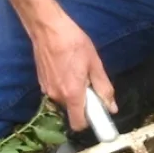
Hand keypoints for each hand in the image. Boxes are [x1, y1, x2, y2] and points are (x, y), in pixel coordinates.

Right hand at [32, 11, 117, 131]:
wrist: (47, 28)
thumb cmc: (73, 42)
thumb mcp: (95, 63)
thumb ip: (104, 88)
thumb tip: (111, 107)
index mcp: (72, 94)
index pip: (78, 124)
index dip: (90, 122)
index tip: (98, 113)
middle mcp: (57, 96)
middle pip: (73, 111)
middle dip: (83, 102)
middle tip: (89, 82)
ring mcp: (46, 89)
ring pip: (64, 100)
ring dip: (73, 92)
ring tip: (77, 70)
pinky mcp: (41, 82)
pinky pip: (56, 91)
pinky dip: (63, 85)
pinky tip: (66, 67)